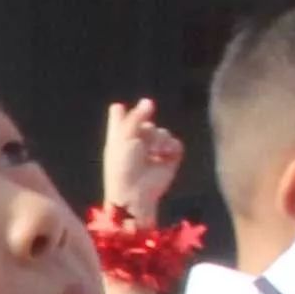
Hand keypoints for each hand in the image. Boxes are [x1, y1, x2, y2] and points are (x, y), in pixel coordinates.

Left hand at [100, 99, 182, 218]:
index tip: (121, 111)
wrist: (135, 192)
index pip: (119, 116)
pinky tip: (163, 155)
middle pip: (145, 120)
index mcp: (118, 136)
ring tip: (152, 152)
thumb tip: (149, 101)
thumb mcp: (123, 137)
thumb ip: (136, 117)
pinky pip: (175, 142)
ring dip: (158, 139)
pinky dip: (170, 147)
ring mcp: (153, 149)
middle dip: (145, 129)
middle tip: (138, 144)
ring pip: (161, 131)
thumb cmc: (122, 165)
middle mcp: (135, 141)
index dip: (122, 113)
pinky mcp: (169, 158)